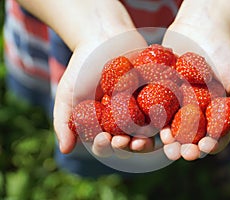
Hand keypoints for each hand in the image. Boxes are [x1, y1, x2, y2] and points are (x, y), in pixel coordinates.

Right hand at [52, 1, 153, 154]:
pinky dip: (162, 118)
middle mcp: (124, 121)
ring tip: (144, 139)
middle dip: (128, 145)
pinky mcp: (157, 96)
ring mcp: (141, 110)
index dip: (104, 146)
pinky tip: (163, 121)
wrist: (105, 38)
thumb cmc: (82, 66)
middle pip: (128, 141)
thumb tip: (65, 150)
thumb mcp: (67, 93)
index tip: (104, 140)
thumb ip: (64, 121)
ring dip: (147, 138)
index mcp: (104, 125)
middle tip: (125, 142)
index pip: (104, 143)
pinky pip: (162, 110)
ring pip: (147, 130)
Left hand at [160, 5, 229, 159]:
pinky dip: (151, 117)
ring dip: (165, 138)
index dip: (210, 145)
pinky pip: (153, 108)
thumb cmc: (227, 54)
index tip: (206, 147)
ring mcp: (174, 106)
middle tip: (182, 153)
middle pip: (188, 138)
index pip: (213, 137)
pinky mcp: (157, 94)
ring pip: (168, 127)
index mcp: (213, 117)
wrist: (203, 30)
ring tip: (165, 142)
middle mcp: (193, 115)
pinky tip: (149, 123)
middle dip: (185, 148)